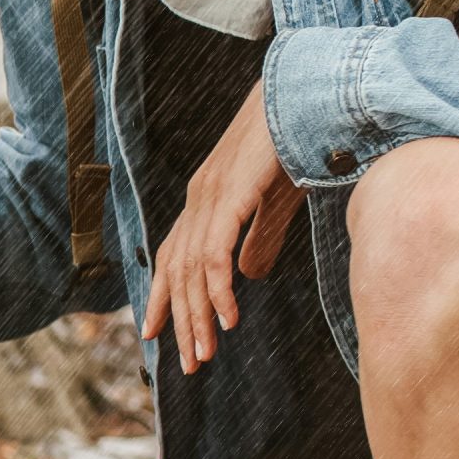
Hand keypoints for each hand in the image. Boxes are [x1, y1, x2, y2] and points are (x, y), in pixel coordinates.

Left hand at [141, 77, 307, 374]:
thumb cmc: (294, 145)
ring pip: (190, 271)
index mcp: (204, 200)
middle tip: (189, 363)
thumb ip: (257, 239)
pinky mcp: (228, 197)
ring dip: (197, 317)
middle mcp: (197, 200)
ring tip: (206, 353)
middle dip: (179, 321)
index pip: (171, 257)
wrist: (304, 96)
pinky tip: (227, 319)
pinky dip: (217, 291)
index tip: (154, 334)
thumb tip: (247, 277)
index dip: (160, 296)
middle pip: (176, 272)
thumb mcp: (272, 204)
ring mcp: (209, 197)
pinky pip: (214, 255)